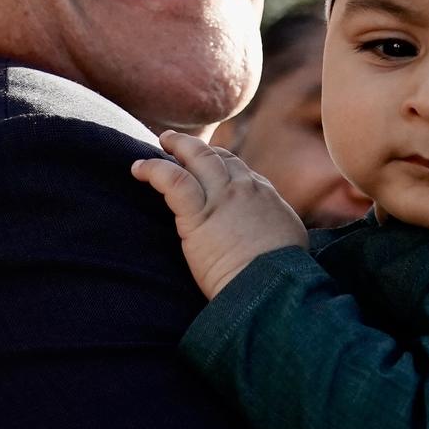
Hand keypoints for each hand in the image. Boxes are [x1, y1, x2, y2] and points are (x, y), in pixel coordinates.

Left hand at [131, 131, 308, 298]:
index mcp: (264, 195)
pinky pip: (172, 180)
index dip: (218, 160)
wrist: (271, 286)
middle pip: (216, 155)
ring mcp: (222, 197)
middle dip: (195, 145)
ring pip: (197, 156)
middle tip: (175, 142)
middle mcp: (244, 188)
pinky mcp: (198, 214)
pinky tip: (138, 169)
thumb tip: (274, 234)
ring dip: (177, 145)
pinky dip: (153, 170)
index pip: (236, 168)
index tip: (204, 162)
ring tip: (160, 142)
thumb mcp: (290, 240)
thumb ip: (276, 226)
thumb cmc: (282, 274)